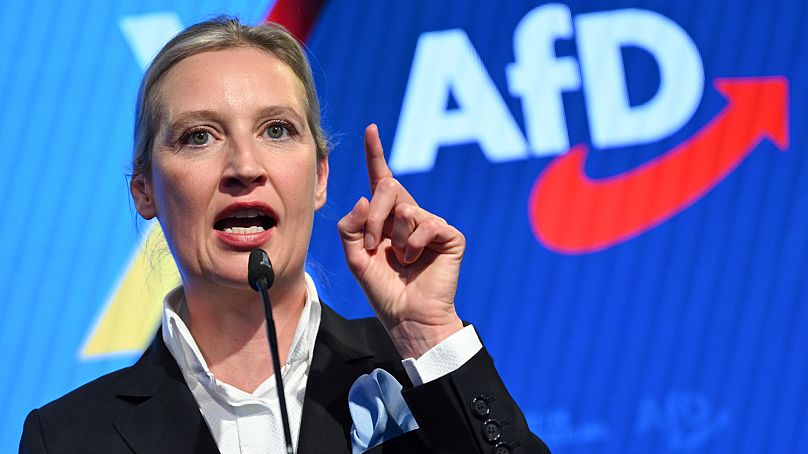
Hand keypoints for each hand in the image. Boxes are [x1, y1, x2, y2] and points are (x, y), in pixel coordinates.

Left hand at [337, 124, 464, 358]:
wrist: (407, 317)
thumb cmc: (383, 289)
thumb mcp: (355, 257)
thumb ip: (351, 226)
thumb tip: (366, 197)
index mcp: (387, 218)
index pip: (381, 180)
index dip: (376, 153)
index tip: (371, 129)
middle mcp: (410, 215)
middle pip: (389, 187)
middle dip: (376, 215)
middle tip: (375, 244)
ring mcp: (431, 224)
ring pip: (406, 208)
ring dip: (395, 237)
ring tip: (400, 259)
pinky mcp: (449, 235)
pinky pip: (428, 222)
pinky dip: (415, 243)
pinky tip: (416, 259)